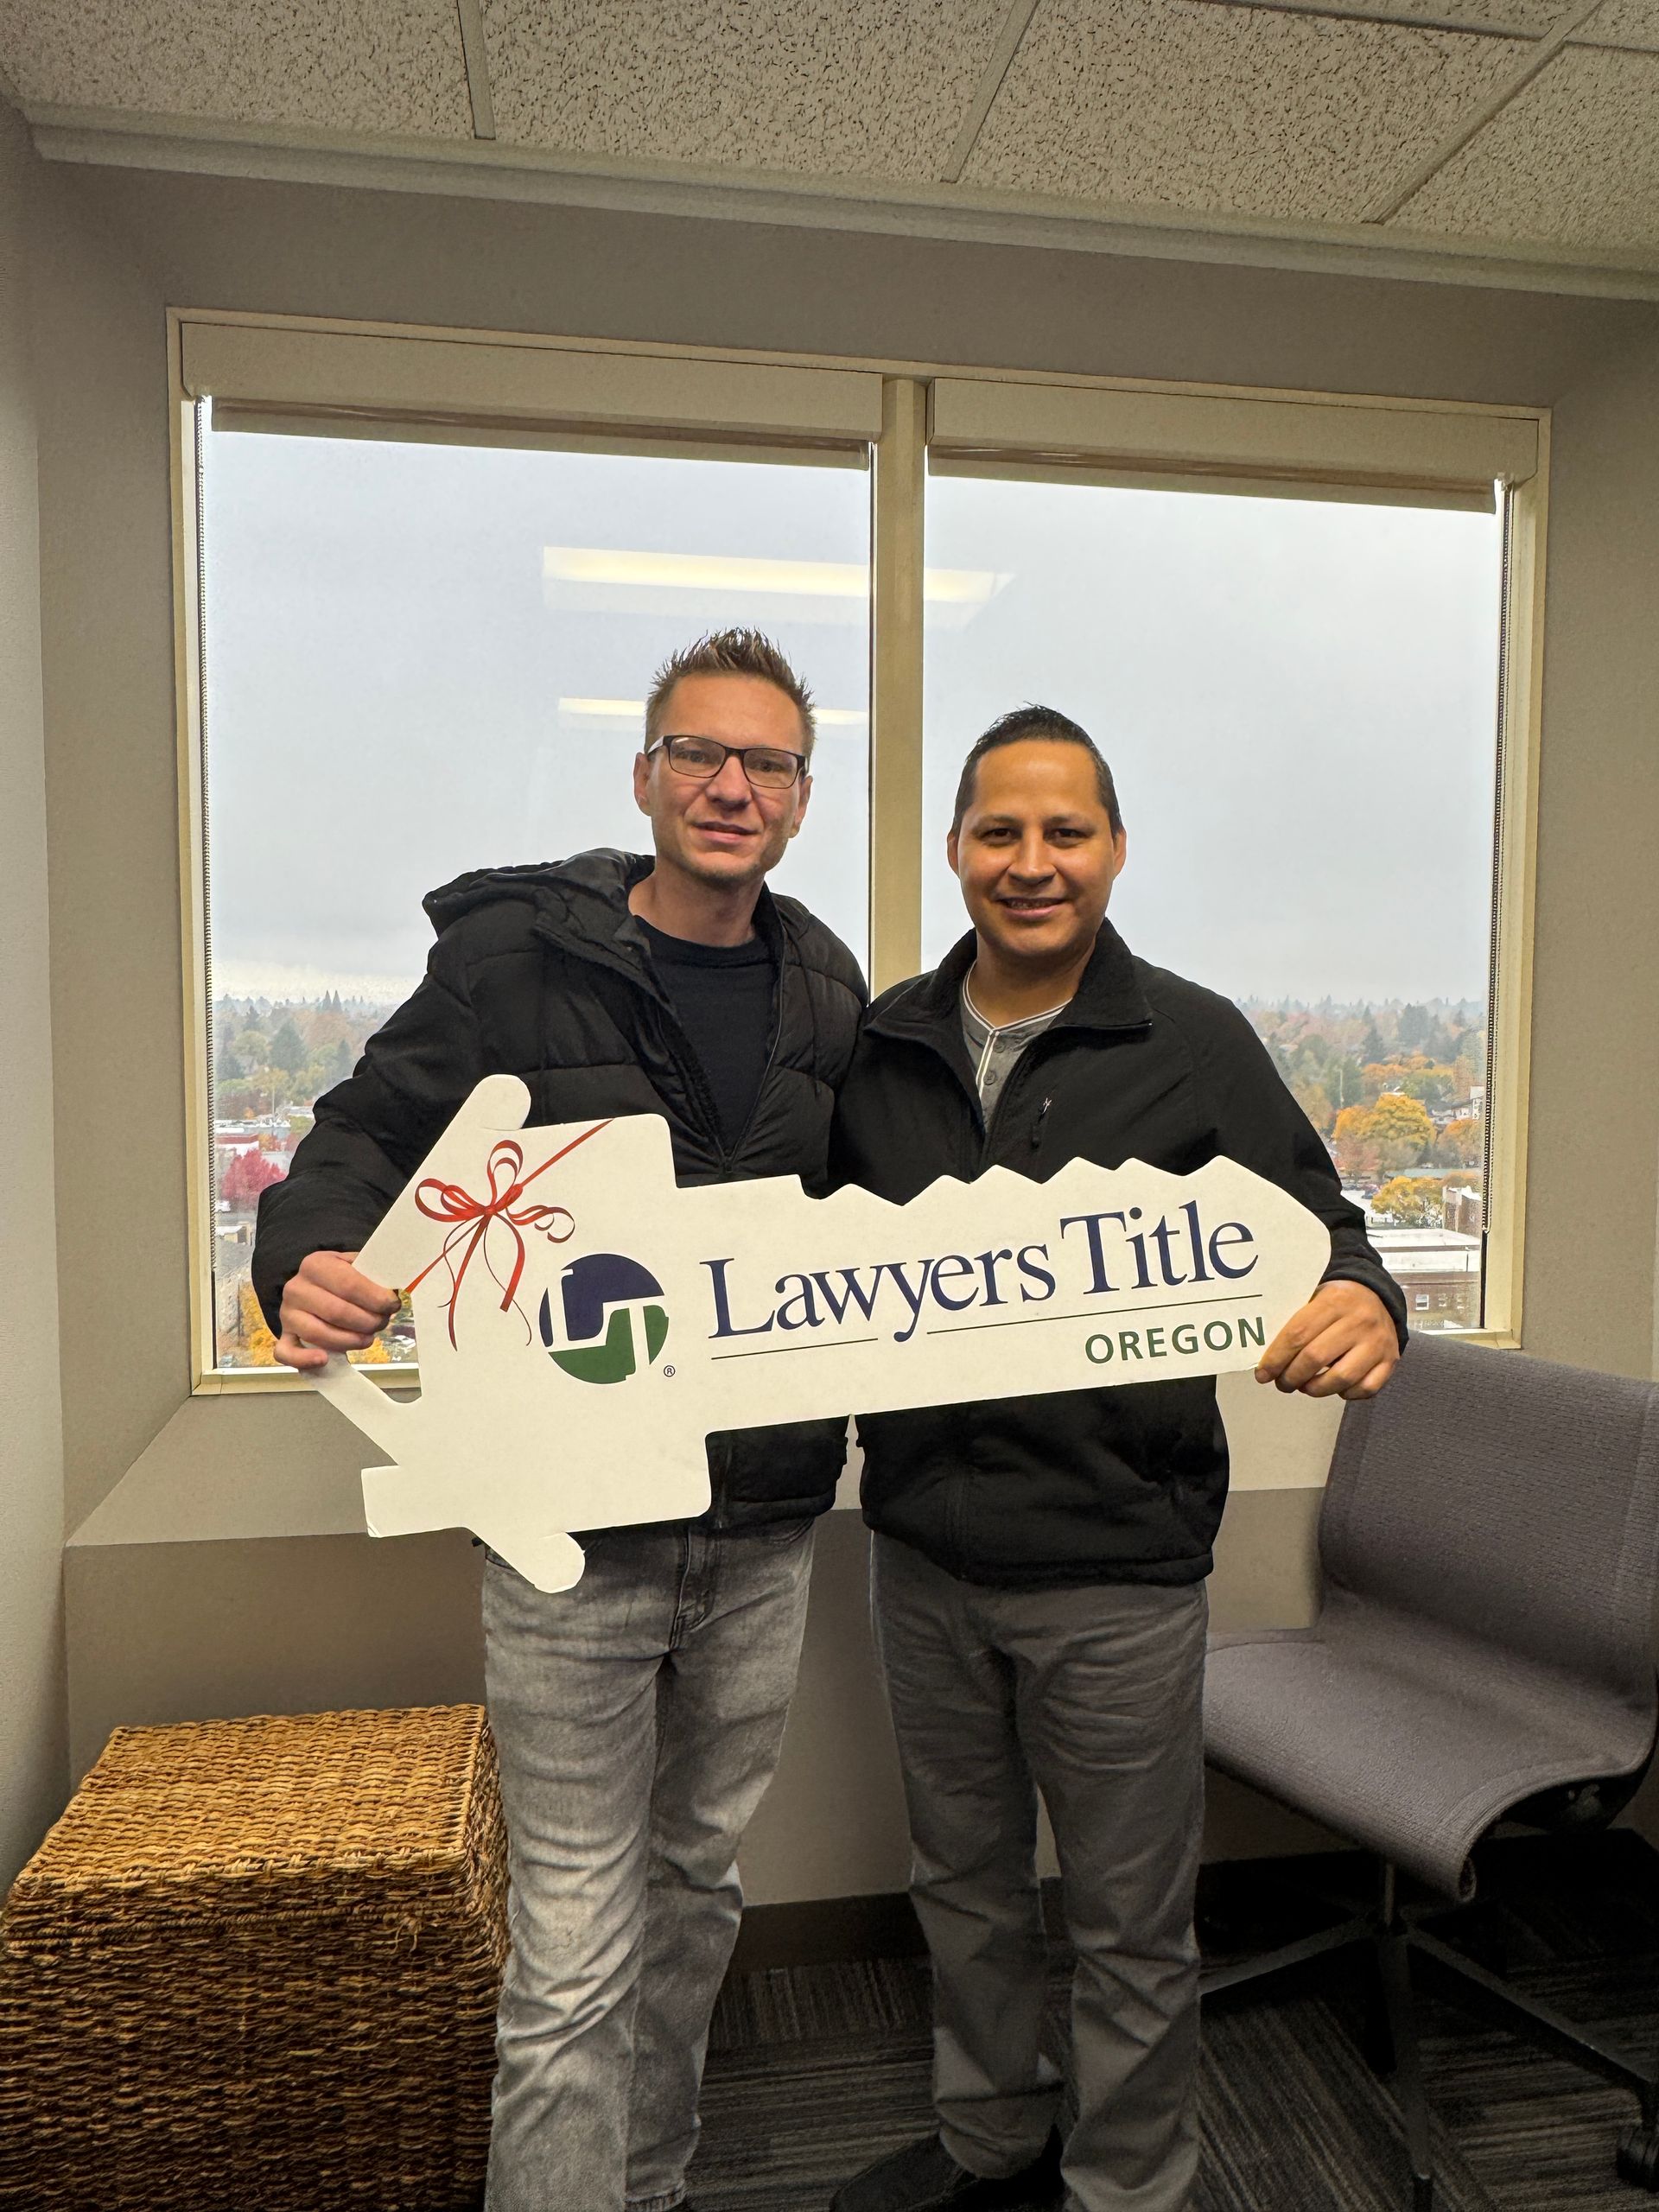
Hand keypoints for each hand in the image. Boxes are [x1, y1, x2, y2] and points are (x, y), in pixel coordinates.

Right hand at [275, 1250, 399, 1371]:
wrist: (315, 1286)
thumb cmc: (342, 1278)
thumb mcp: (356, 1265)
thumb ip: (372, 1274)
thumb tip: (392, 1289)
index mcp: (315, 1265)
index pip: (349, 1284)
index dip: (375, 1299)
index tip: (392, 1305)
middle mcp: (296, 1288)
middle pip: (337, 1311)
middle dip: (367, 1321)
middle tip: (382, 1322)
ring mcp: (287, 1314)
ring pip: (318, 1334)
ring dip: (350, 1340)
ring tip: (368, 1338)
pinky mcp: (284, 1336)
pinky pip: (286, 1353)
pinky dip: (303, 1360)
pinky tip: (323, 1359)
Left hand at [1255, 1280, 1399, 1400]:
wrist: (1378, 1296)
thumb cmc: (1338, 1301)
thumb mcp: (1315, 1297)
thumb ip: (1295, 1322)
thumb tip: (1266, 1357)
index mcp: (1334, 1301)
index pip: (1298, 1334)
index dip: (1276, 1358)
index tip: (1263, 1374)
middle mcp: (1359, 1321)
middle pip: (1315, 1358)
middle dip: (1291, 1377)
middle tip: (1282, 1383)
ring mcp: (1378, 1342)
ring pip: (1341, 1378)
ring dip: (1315, 1389)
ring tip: (1304, 1386)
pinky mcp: (1391, 1360)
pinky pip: (1366, 1388)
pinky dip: (1346, 1394)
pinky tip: (1333, 1387)